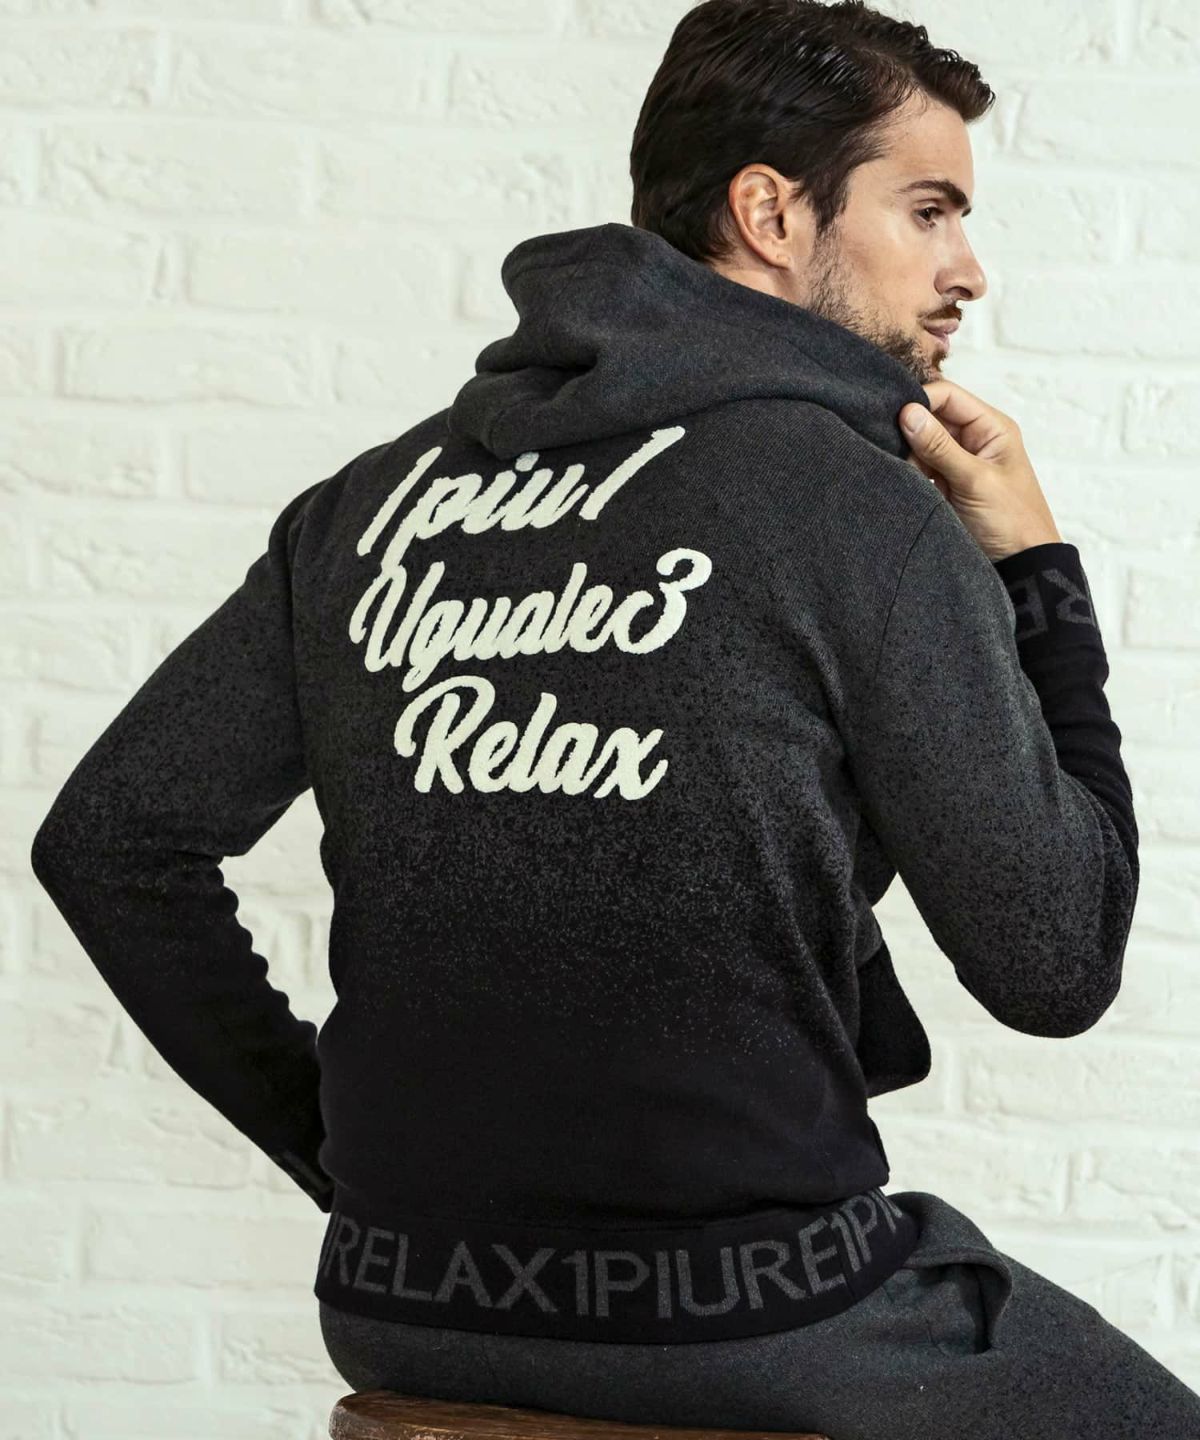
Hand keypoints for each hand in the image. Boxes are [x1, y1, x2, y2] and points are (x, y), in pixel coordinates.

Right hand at [899, 379, 1062, 562]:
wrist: (1019, 565)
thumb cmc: (1011, 521)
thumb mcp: (975, 480)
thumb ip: (940, 446)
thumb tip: (908, 412)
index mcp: (991, 427)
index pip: (947, 396)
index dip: (920, 401)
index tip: (895, 418)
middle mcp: (973, 439)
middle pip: (931, 418)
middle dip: (910, 432)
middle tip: (897, 450)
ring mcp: (957, 462)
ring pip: (920, 444)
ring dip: (908, 456)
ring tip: (907, 473)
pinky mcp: (944, 484)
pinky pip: (918, 468)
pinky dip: (909, 473)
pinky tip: (905, 482)